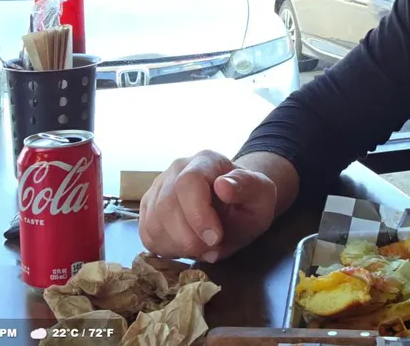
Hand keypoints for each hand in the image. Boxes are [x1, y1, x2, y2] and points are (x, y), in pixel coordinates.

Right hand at [138, 150, 277, 262]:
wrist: (235, 205)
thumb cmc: (248, 200)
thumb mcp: (262, 194)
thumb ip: (248, 186)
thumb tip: (223, 185)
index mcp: (205, 160)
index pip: (188, 183)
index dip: (198, 215)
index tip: (216, 238)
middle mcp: (176, 169)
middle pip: (166, 206)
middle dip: (189, 238)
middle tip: (212, 249)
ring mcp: (158, 188)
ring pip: (153, 223)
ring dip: (179, 246)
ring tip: (203, 247)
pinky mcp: (148, 210)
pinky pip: (147, 235)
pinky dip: (168, 249)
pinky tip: (187, 246)